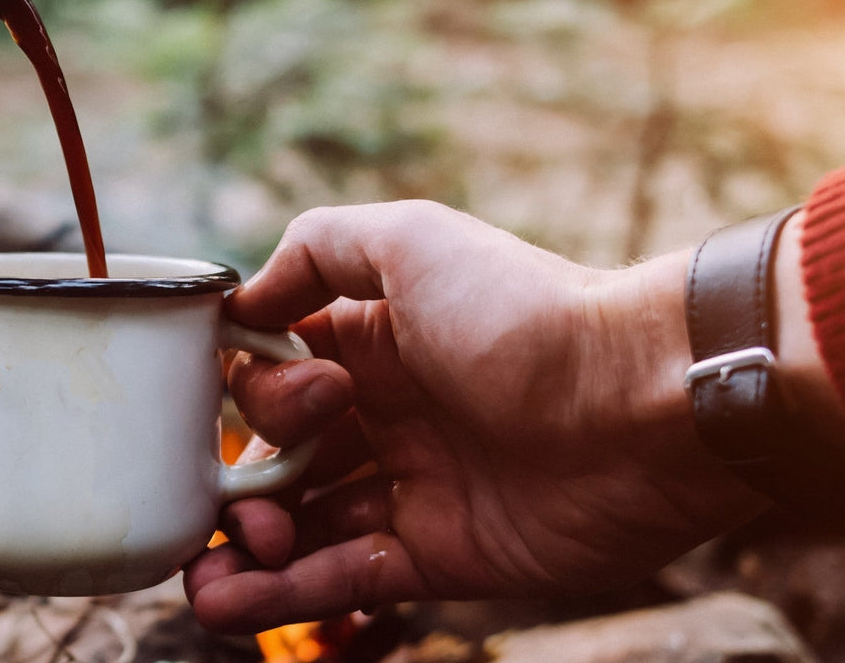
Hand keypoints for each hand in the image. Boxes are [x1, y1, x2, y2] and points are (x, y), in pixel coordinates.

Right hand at [187, 201, 775, 632]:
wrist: (643, 403)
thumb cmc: (530, 313)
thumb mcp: (415, 241)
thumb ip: (317, 250)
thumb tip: (243, 304)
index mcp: (375, 342)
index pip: (274, 377)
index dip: (260, 397)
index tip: (304, 405)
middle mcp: (387, 415)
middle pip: (279, 459)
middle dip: (239, 487)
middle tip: (245, 511)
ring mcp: (414, 488)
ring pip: (303, 529)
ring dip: (244, 555)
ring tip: (201, 584)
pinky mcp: (443, 555)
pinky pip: (346, 577)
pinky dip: (285, 594)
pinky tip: (228, 604)